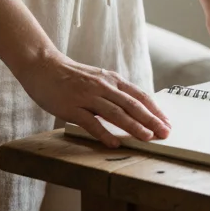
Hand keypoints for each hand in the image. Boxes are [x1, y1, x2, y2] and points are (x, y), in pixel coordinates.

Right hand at [14, 51, 170, 147]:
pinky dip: (103, 133)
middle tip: (164, 133)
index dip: (155, 110)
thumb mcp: (97, 80)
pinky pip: (90, 122)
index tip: (167, 123)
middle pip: (132, 105)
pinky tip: (114, 143)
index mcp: (111, 80)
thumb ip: (113, 93)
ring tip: (146, 138)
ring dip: (133, 126)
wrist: (43, 66)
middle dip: (150, 120)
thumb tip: (133, 110)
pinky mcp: (71, 107)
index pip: (139, 96)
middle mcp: (102, 87)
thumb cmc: (71, 76)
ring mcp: (87, 96)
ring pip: (115, 113)